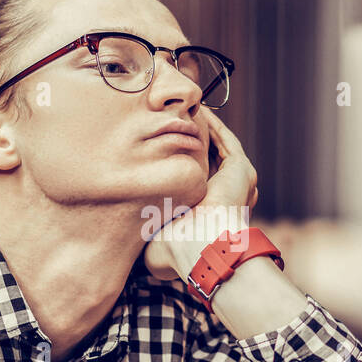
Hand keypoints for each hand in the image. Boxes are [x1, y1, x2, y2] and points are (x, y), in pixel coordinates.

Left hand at [143, 108, 260, 280]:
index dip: (180, 163)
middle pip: (210, 160)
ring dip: (203, 128)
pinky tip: (197, 110)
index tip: (160, 148)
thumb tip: (120, 235)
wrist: (199, 249)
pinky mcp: (241, 170)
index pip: (196, 181)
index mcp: (208, 212)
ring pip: (219, 147)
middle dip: (192, 141)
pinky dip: (213, 125)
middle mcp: (226, 196)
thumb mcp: (155, 236)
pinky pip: (226, 140)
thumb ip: (146, 230)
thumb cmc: (176, 250)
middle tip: (173, 122)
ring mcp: (237, 182)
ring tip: (184, 110)